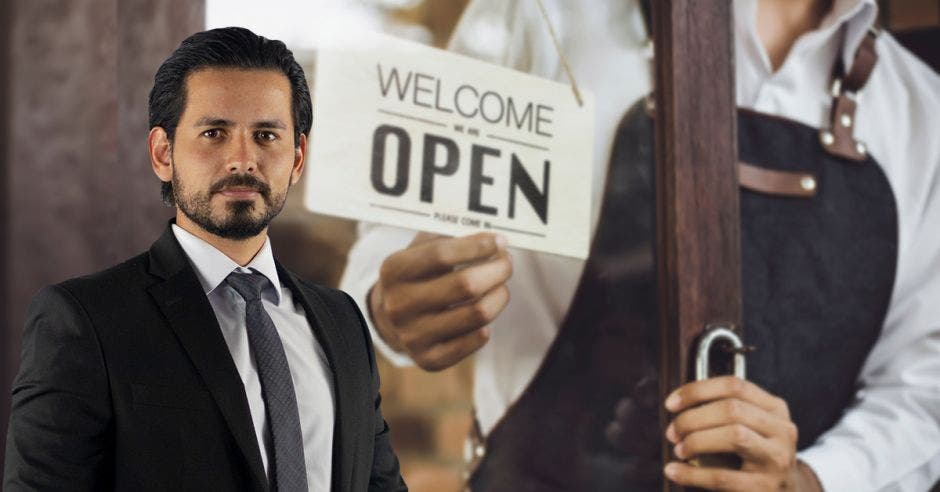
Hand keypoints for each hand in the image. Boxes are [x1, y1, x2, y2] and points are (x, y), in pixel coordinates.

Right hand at [369, 232, 511, 370]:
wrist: (391, 319)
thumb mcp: (421, 249)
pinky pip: (473, 343)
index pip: (441, 254)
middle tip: (507, 262)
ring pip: (477, 313)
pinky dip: (487, 326)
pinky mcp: (428, 360)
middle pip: (465, 285)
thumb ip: (451, 237)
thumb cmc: (417, 275)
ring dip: (500, 295)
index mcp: (394, 271)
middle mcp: (399, 305)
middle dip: (497, 269)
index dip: (477, 246)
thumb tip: (494, 240)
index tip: (500, 242)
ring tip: (501, 285)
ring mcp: (412, 336)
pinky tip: (485, 311)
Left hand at [662, 376, 821, 490]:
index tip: (671, 403)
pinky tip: (674, 471)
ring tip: (679, 450)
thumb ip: (722, 412)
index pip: (734, 385)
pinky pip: (722, 477)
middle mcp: (782, 430)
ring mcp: (776, 459)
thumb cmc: (755, 455)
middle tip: (673, 432)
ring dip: (696, 440)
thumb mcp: (749, 427)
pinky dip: (692, 473)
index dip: (697, 391)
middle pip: (731, 409)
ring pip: (734, 435)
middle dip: (693, 418)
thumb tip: (678, 406)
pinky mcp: (764, 488)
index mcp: (775, 409)